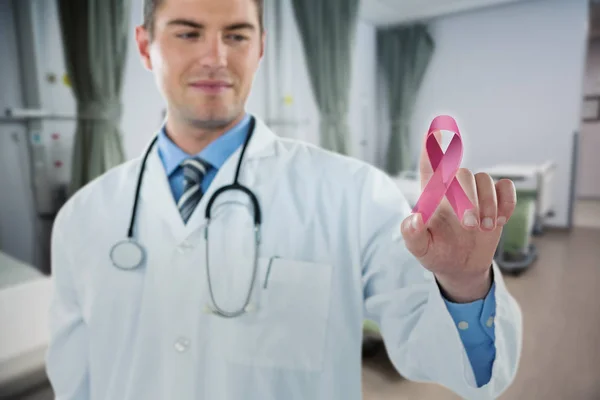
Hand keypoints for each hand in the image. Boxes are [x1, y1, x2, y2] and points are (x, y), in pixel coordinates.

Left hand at [400, 130, 516, 302]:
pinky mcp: (495, 199)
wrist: (460, 266)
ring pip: (485, 180)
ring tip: (484, 229)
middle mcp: (452, 188)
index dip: (432, 147)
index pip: (429, 165)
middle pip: (462, 173)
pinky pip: (506, 187)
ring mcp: (475, 192)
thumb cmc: (436, 253)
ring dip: (487, 204)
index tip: (435, 128)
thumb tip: (414, 219)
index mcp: (430, 195)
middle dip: (468, 198)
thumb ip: (412, 236)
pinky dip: (506, 203)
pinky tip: (498, 221)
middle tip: (468, 225)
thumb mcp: (420, 250)